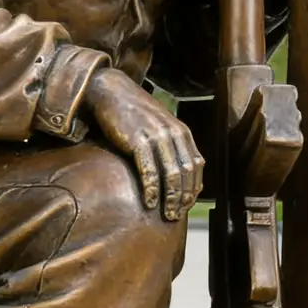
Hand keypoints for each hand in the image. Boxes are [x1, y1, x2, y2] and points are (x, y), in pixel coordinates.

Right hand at [83, 69, 203, 219]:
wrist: (111, 91)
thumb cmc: (133, 113)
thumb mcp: (159, 126)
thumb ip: (170, 145)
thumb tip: (177, 174)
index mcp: (181, 131)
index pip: (196, 165)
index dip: (193, 188)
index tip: (187, 205)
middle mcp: (172, 133)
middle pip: (185, 173)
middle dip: (183, 197)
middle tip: (177, 215)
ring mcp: (156, 137)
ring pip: (171, 174)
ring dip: (170, 198)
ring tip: (167, 214)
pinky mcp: (138, 140)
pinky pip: (149, 170)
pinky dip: (152, 189)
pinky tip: (149, 203)